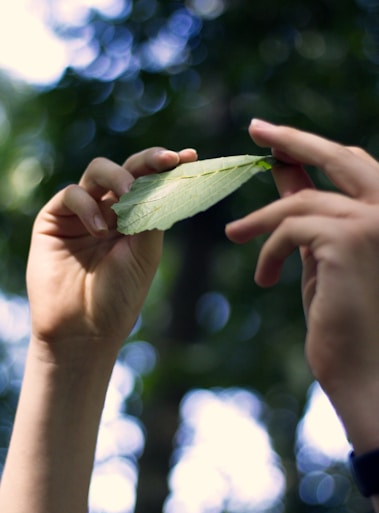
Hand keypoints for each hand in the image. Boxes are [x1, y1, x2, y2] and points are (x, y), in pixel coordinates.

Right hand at [27, 147, 196, 352]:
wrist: (84, 330)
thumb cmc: (119, 296)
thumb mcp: (145, 252)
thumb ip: (151, 213)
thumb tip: (162, 178)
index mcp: (134, 220)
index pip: (150, 184)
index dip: (166, 168)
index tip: (189, 156)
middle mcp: (109, 212)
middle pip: (127, 170)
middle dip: (148, 161)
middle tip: (168, 160)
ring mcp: (81, 214)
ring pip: (97, 172)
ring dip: (118, 177)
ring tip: (128, 195)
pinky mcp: (54, 220)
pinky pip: (72, 194)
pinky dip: (88, 206)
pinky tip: (99, 230)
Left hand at [226, 120, 378, 449]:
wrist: (362, 370)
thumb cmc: (342, 317)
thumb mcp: (321, 254)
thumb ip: (307, 212)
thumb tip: (284, 173)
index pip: (351, 164)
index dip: (312, 147)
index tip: (274, 136)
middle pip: (339, 157)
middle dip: (294, 139)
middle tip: (256, 127)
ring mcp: (374, 223)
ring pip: (301, 203)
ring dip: (261, 221)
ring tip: (235, 236)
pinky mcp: (349, 240)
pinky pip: (290, 229)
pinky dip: (268, 250)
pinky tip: (264, 279)